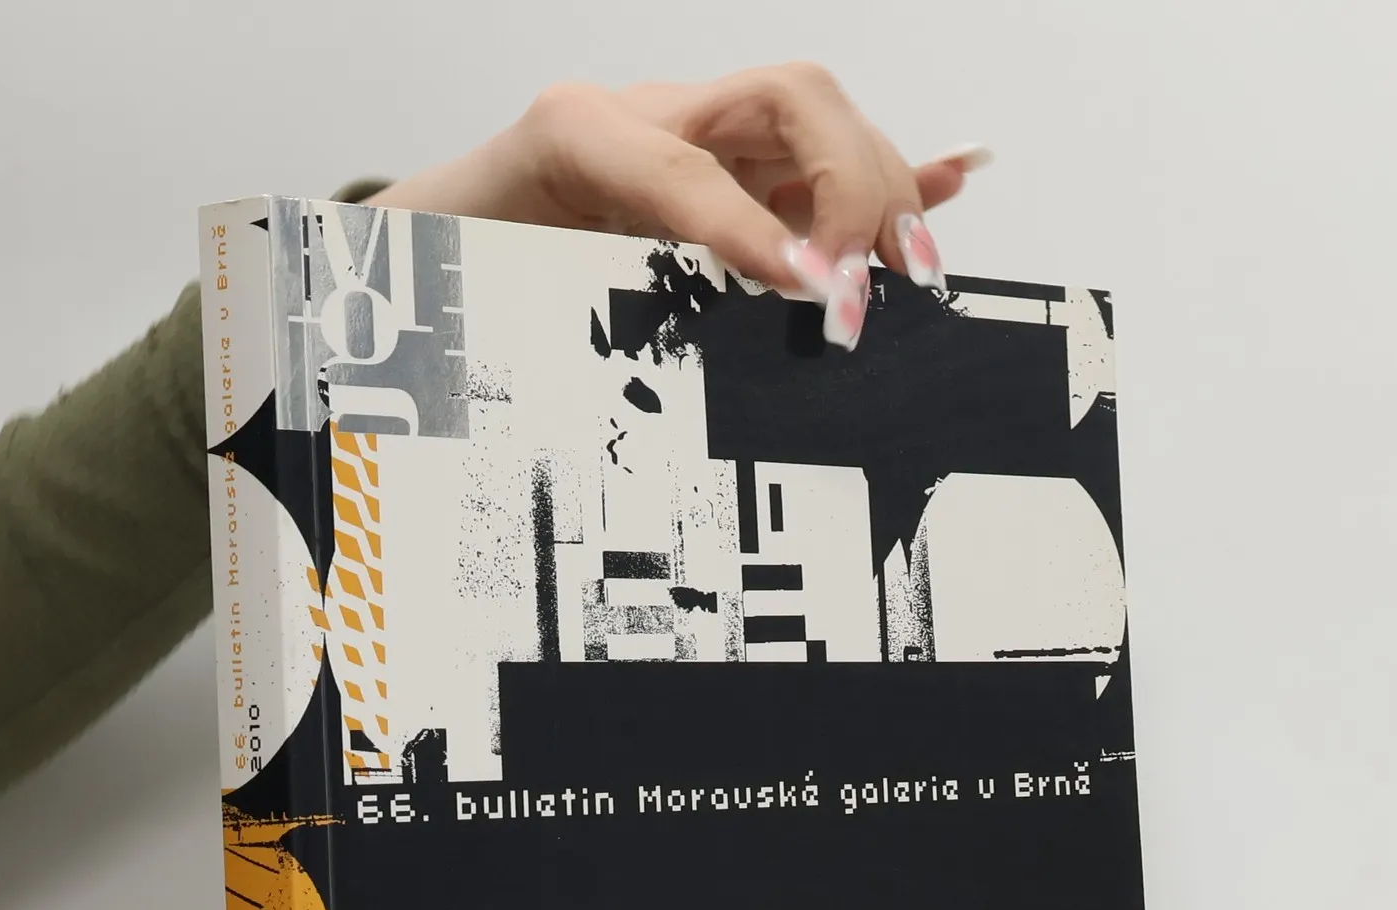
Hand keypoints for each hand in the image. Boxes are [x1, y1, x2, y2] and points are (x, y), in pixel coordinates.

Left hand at [367, 65, 992, 349]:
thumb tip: (688, 321)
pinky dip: (895, 171)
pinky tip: (956, 174)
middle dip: (848, 186)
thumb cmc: (462, 265)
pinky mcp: (735, 179)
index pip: (691, 162)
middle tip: (858, 290)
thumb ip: (554, 301)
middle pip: (792, 102)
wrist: (440, 252)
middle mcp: (655, 121)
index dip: (756, 225)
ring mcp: (702, 142)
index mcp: (579, 132)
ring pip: (820, 127)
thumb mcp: (476, 283)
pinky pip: (822, 161)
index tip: (813, 290)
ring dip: (882, 188)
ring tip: (911, 266)